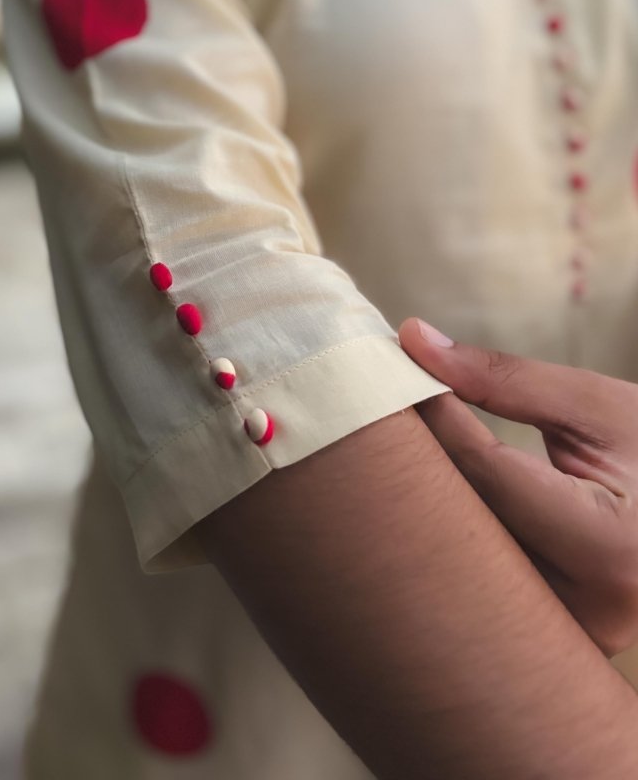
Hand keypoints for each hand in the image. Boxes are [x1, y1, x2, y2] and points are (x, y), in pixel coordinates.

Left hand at [398, 317, 637, 657]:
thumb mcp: (595, 406)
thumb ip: (504, 378)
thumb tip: (412, 336)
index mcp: (607, 551)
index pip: (485, 473)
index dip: (432, 419)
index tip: (391, 374)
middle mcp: (583, 612)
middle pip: (460, 526)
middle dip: (414, 468)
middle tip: (371, 412)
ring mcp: (561, 637)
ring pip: (460, 557)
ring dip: (421, 503)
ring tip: (390, 449)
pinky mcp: (544, 641)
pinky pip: (474, 575)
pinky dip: (446, 532)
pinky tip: (421, 494)